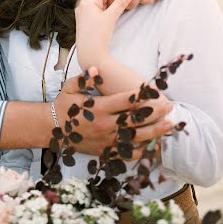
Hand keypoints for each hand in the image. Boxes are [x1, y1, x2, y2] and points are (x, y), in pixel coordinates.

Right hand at [55, 76, 173, 156]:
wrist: (52, 130)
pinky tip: (155, 145)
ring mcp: (106, 140)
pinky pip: (127, 154)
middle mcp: (103, 125)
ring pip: (135, 138)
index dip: (140, 96)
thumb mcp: (70, 88)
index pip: (122, 101)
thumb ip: (84, 79)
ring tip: (169, 125)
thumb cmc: (64, 106)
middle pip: (134, 120)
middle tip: (170, 107)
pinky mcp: (106, 152)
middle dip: (154, 113)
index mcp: (97, 108)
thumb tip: (96, 69)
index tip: (155, 91)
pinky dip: (143, 150)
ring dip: (154, 132)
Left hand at [75, 0, 135, 71]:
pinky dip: (108, 6)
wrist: (90, 56)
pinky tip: (117, 5)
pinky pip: (99, 8)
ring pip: (101, 1)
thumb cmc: (98, 36)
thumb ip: (121, 3)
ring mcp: (84, 13)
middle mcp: (83, 5)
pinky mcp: (88, 20)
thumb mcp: (110, 17)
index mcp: (87, 1)